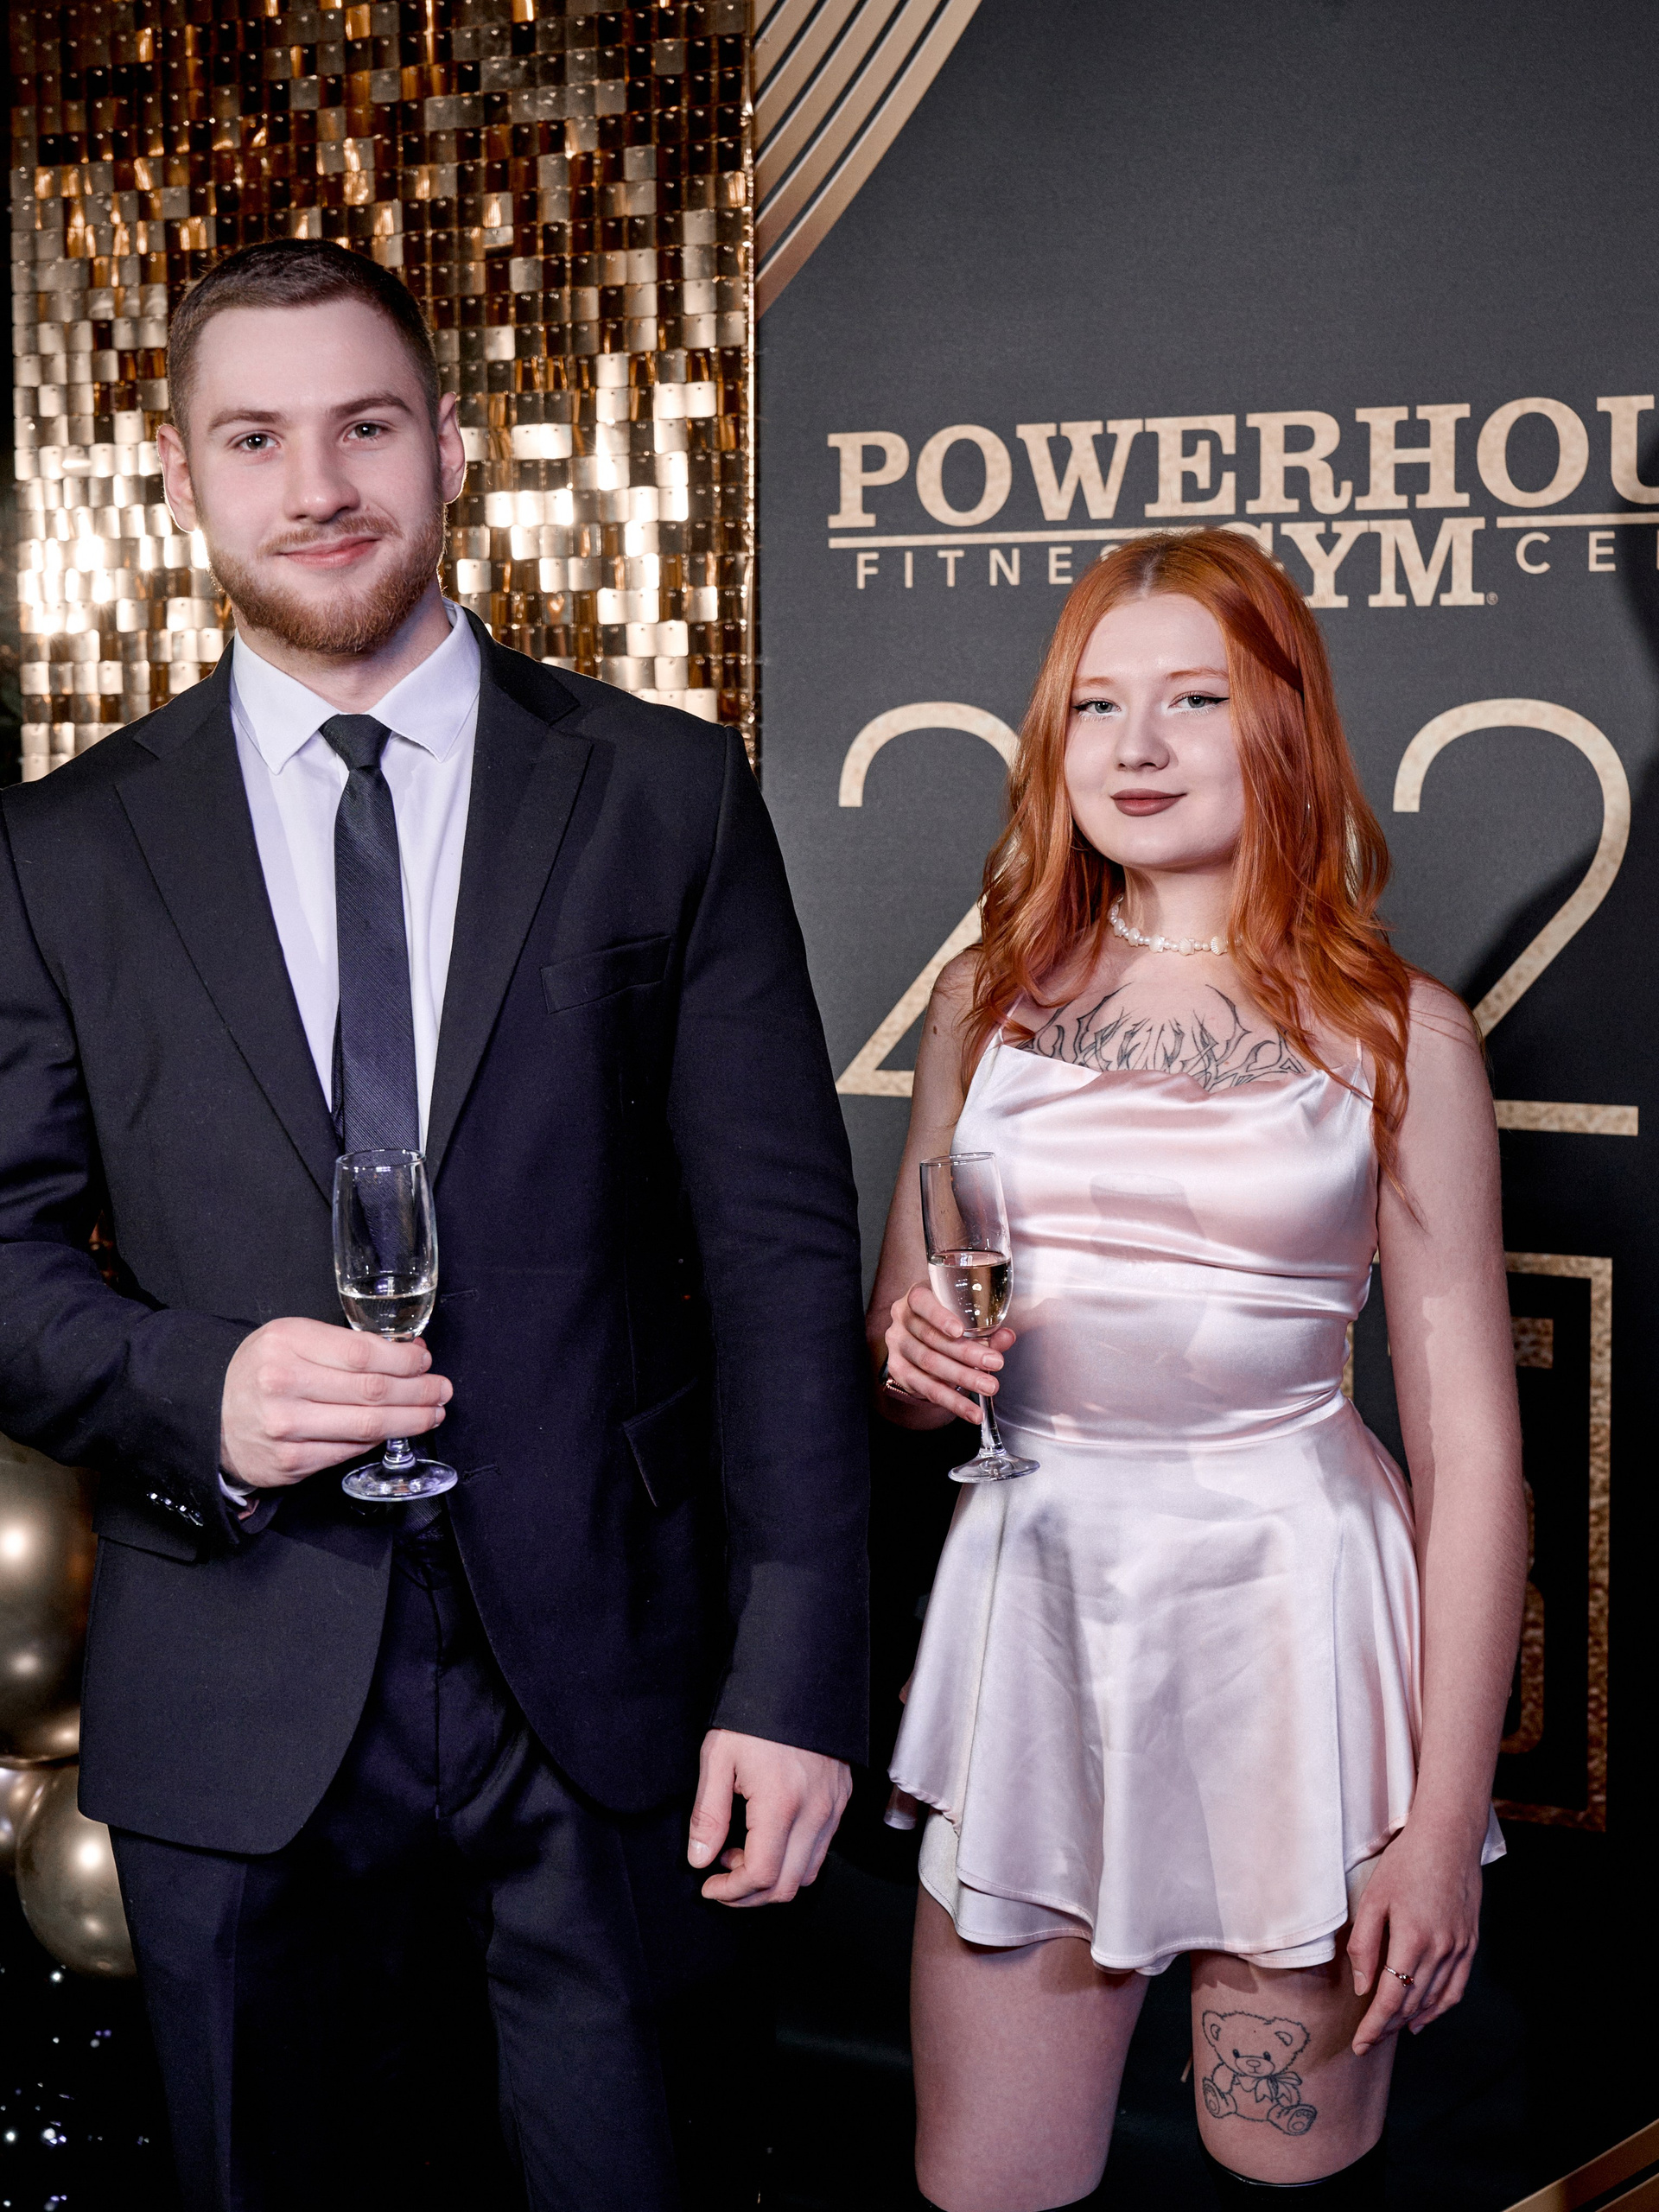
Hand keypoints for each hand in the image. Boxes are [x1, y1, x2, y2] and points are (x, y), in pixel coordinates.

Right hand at [220, 1316, 451, 1488]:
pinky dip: (376, 1441)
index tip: (424, 1362)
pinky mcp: (289, 1462)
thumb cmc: (258, 1371)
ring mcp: (286, 1427)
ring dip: (410, 1421)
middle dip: (418, 1392)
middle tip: (441, 1390)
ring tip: (433, 1413)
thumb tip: (407, 1353)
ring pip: (367, 1426)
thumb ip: (344, 1344)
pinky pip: (348, 1452)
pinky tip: (393, 1431)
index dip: (405, 1361)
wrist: (208, 1413)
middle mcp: (283, 1384)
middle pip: (373, 1391)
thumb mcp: (292, 1338)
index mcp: (287, 1343)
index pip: (364, 1354)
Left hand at [687, 1729, 851, 1905]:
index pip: (761, 1875)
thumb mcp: (719, 1757)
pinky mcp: (841, 1798)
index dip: (731, 1892)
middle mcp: (815, 1811)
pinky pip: (822, 1847)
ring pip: (810, 1871)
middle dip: (751, 1895)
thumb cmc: (755, 1714)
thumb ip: (709, 1814)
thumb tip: (700, 1859)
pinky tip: (769, 1836)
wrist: (798, 1676)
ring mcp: (834, 1806)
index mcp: (781, 1803)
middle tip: (722, 1878)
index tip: (709, 1886)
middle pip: (789, 1885)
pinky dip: (795, 1858)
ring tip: (742, 1852)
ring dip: (775, 1878)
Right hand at [885, 1281, 1014, 1423]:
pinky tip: (971, 1411)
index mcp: (916, 1297)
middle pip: (931, 1338)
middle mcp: (902, 1320)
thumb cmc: (947, 1320)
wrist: (921, 1340)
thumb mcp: (965, 1318)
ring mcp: (897, 1346)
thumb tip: (1007, 1337)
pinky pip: (927, 1389)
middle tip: (995, 1363)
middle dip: (966, 1353)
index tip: (959, 1331)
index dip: (940, 1317)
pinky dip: (953, 1402)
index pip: (922, 1302)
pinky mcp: (899, 1372)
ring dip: (963, 1378)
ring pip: (930, 1364)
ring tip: (988, 1386)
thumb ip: (986, 1328)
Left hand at [1346, 1820, 1483, 2052]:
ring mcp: (1459, 1949)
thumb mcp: (1373, 1898)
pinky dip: (1439, 2008)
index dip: (1373, 2026)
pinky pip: (1455, 1988)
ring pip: (1433, 2000)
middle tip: (1368, 2042)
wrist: (1448, 1839)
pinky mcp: (1470, 1944)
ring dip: (1410, 2021)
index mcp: (1412, 1940)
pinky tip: (1423, 2017)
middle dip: (1387, 2027)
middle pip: (1411, 2004)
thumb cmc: (1405, 1863)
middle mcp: (1440, 1951)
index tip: (1359, 2045)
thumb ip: (1365, 1945)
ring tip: (1389, 2032)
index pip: (1390, 1999)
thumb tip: (1363, 1987)